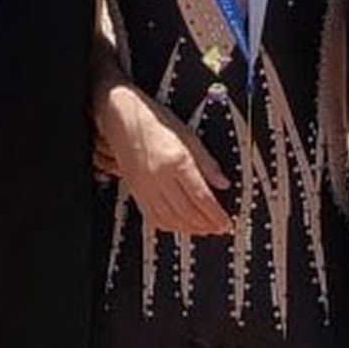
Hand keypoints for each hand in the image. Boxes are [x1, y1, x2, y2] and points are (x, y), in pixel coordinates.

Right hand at [95, 82, 233, 235]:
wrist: (122, 118)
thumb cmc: (155, 121)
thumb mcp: (188, 135)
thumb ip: (207, 162)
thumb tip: (223, 183)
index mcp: (177, 161)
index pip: (201, 197)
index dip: (216, 214)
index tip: (226, 223)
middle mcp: (160, 176)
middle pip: (187, 212)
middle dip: (207, 225)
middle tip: (219, 228)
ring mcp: (146, 186)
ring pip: (171, 219)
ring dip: (190, 229)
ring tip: (204, 229)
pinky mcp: (136, 191)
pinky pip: (154, 217)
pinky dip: (170, 226)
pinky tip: (181, 225)